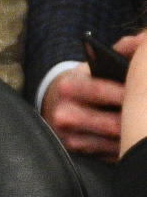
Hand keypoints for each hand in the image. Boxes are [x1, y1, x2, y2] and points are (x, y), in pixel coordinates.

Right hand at [43, 34, 146, 159]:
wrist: (57, 104)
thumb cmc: (86, 82)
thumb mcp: (96, 64)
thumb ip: (122, 50)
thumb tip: (145, 42)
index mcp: (67, 86)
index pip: (101, 90)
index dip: (130, 93)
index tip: (144, 92)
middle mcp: (62, 114)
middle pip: (110, 123)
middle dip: (137, 118)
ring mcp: (67, 137)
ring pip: (112, 140)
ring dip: (134, 134)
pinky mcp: (74, 153)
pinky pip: (107, 153)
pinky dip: (126, 146)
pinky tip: (137, 138)